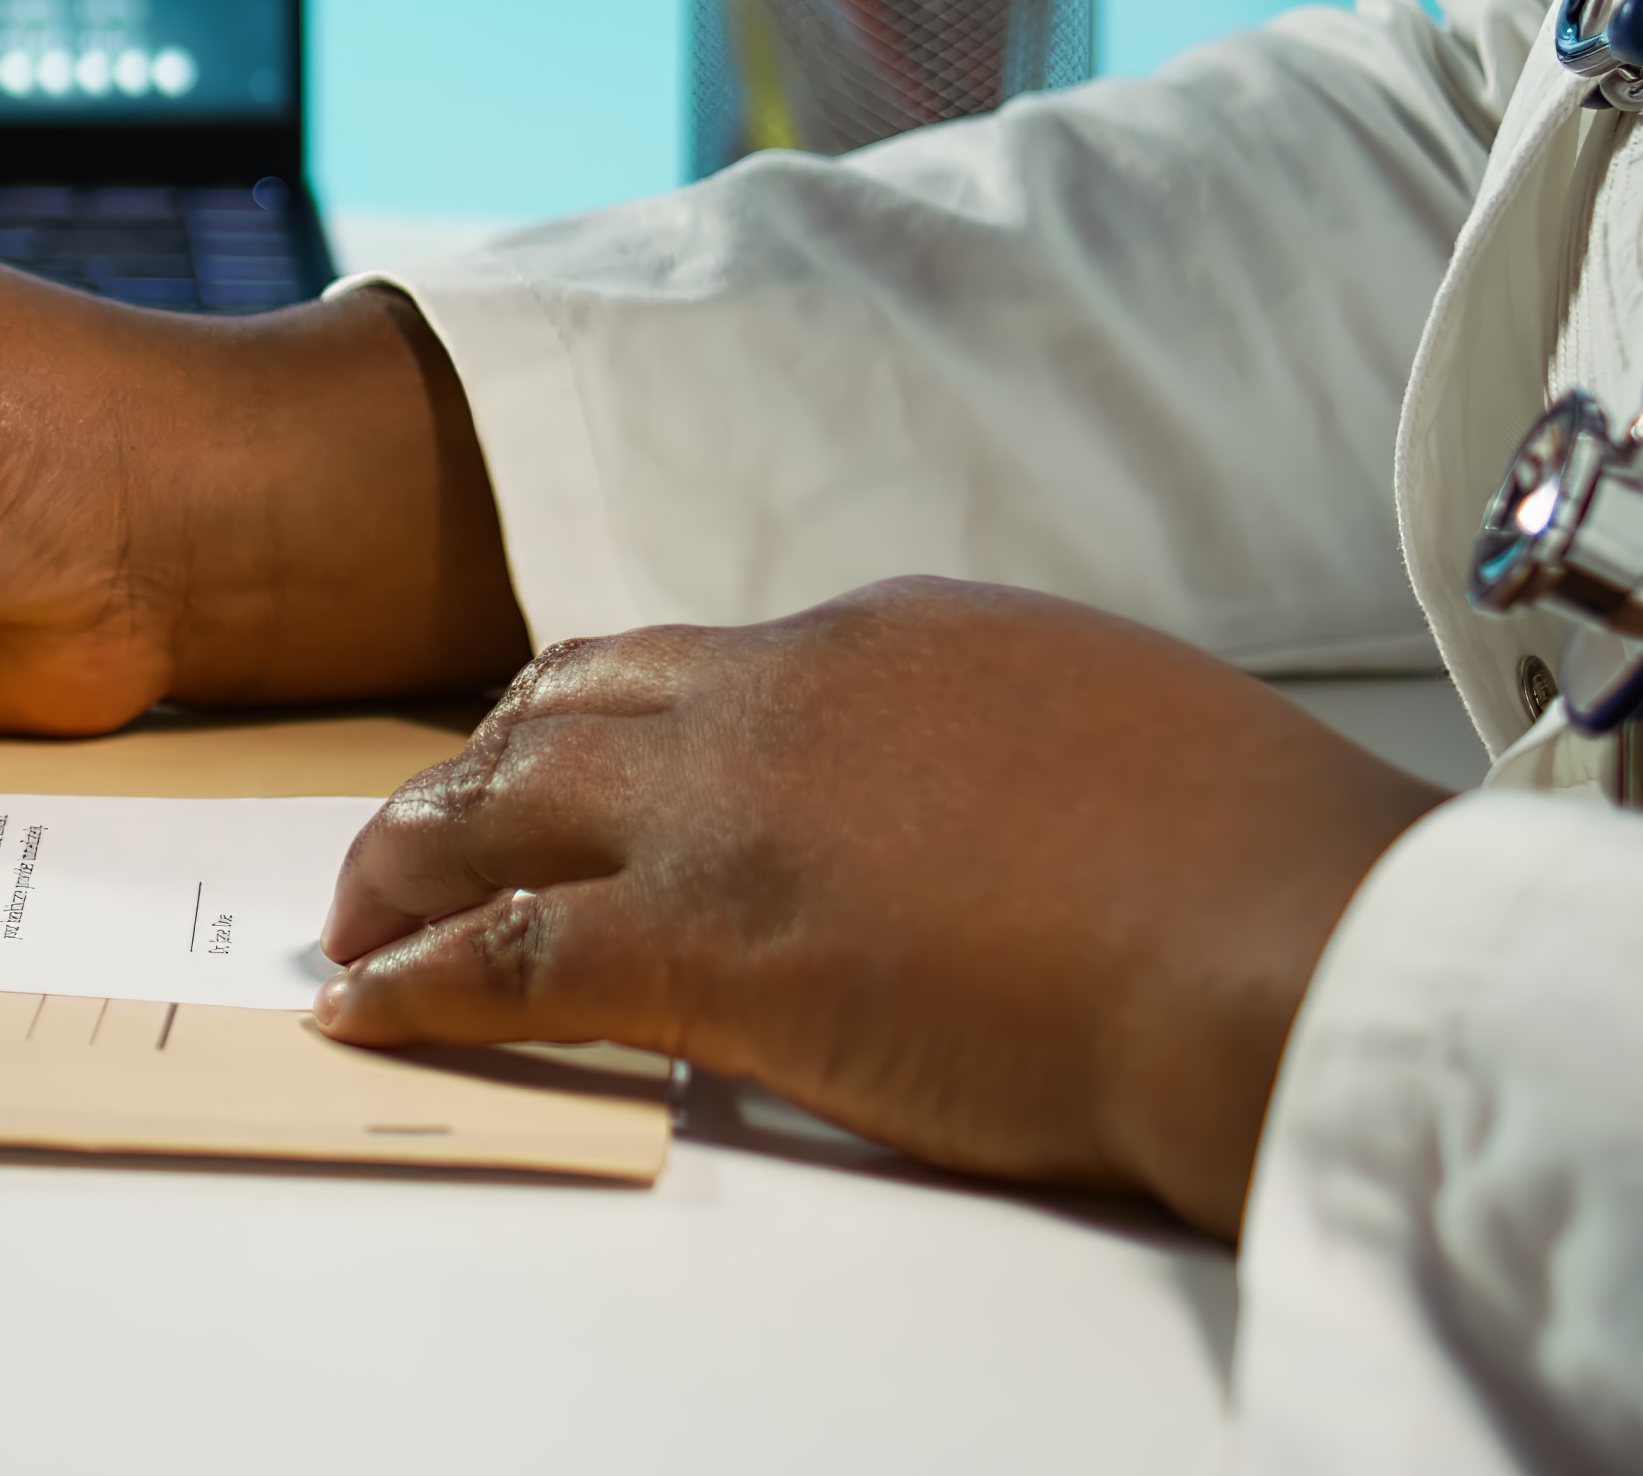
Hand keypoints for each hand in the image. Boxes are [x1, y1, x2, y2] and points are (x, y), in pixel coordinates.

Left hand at [314, 578, 1446, 1236]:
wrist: (1289, 937)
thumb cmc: (1263, 869)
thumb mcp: (1119, 735)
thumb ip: (1011, 745)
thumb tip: (987, 796)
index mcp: (887, 639)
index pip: (698, 665)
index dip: (610, 724)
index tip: (565, 769)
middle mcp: (783, 694)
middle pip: (564, 708)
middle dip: (474, 771)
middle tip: (418, 831)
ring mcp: (733, 812)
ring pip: (499, 805)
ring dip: (406, 859)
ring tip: (353, 911)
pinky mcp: (709, 942)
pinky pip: (503, 956)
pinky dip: (411, 979)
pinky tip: (361, 1002)